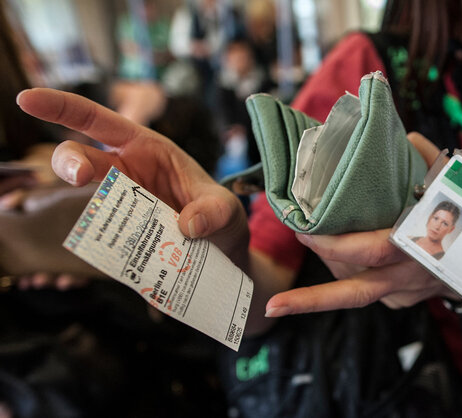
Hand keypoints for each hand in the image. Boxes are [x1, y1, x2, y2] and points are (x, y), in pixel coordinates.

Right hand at [16, 88, 248, 263]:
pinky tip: (125, 256)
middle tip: (80, 178)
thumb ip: (216, 211)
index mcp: (148, 148)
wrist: (225, 256)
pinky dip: (107, 246)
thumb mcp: (229, 210)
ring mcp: (121, 205)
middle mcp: (127, 173)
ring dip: (92, 211)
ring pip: (86, 199)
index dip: (63, 107)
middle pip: (80, 158)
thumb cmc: (222, 219)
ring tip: (114, 225)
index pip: (100, 121)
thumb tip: (189, 224)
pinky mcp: (121, 234)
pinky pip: (102, 236)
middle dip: (70, 163)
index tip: (27, 98)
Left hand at [264, 132, 451, 315]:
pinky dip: (344, 270)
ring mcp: (405, 292)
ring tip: (309, 240)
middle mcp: (410, 274)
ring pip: (354, 287)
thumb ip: (426, 158)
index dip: (336, 245)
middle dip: (314, 297)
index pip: (373, 251)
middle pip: (357, 292)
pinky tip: (334, 252)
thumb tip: (402, 137)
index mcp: (421, 244)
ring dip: (327, 267)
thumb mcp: (454, 182)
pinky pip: (364, 287)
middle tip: (277, 299)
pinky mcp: (401, 300)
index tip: (306, 230)